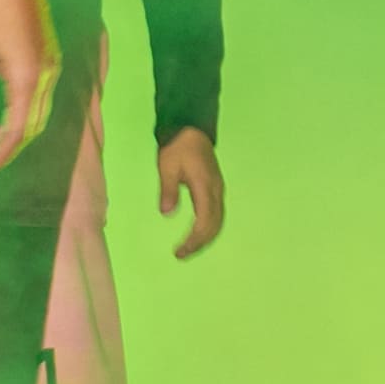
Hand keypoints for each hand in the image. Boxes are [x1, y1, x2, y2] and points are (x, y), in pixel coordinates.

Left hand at [0, 0, 56, 177]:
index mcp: (28, 78)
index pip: (18, 130)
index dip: (1, 153)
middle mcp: (46, 75)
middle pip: (33, 124)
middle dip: (8, 145)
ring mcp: (51, 64)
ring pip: (38, 109)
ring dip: (15, 127)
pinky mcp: (48, 53)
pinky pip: (39, 93)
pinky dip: (22, 109)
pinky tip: (1, 105)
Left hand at [157, 127, 226, 258]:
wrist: (191, 128)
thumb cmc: (177, 146)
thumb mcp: (167, 166)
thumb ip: (168, 190)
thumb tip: (166, 213)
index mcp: (205, 186)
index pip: (204, 222)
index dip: (194, 240)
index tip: (179, 251)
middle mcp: (216, 191)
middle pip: (214, 226)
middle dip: (199, 243)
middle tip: (181, 255)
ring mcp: (218, 189)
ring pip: (218, 221)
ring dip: (205, 238)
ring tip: (188, 249)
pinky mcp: (215, 188)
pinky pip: (216, 214)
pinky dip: (208, 228)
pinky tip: (196, 234)